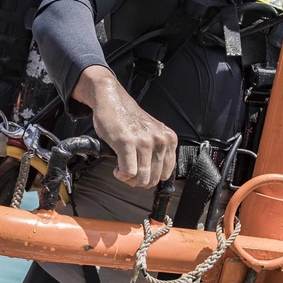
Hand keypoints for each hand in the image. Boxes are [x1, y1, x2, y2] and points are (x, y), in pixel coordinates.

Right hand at [75, 66, 176, 186]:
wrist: (113, 101)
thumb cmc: (129, 119)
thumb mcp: (153, 133)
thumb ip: (158, 151)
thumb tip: (154, 177)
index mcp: (169, 139)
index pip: (166, 174)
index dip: (151, 179)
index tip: (140, 174)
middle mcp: (160, 140)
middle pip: (153, 179)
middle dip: (139, 182)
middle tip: (129, 174)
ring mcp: (144, 141)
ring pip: (141, 178)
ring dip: (129, 179)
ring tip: (122, 170)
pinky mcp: (127, 142)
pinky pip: (128, 171)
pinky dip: (121, 175)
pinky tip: (117, 169)